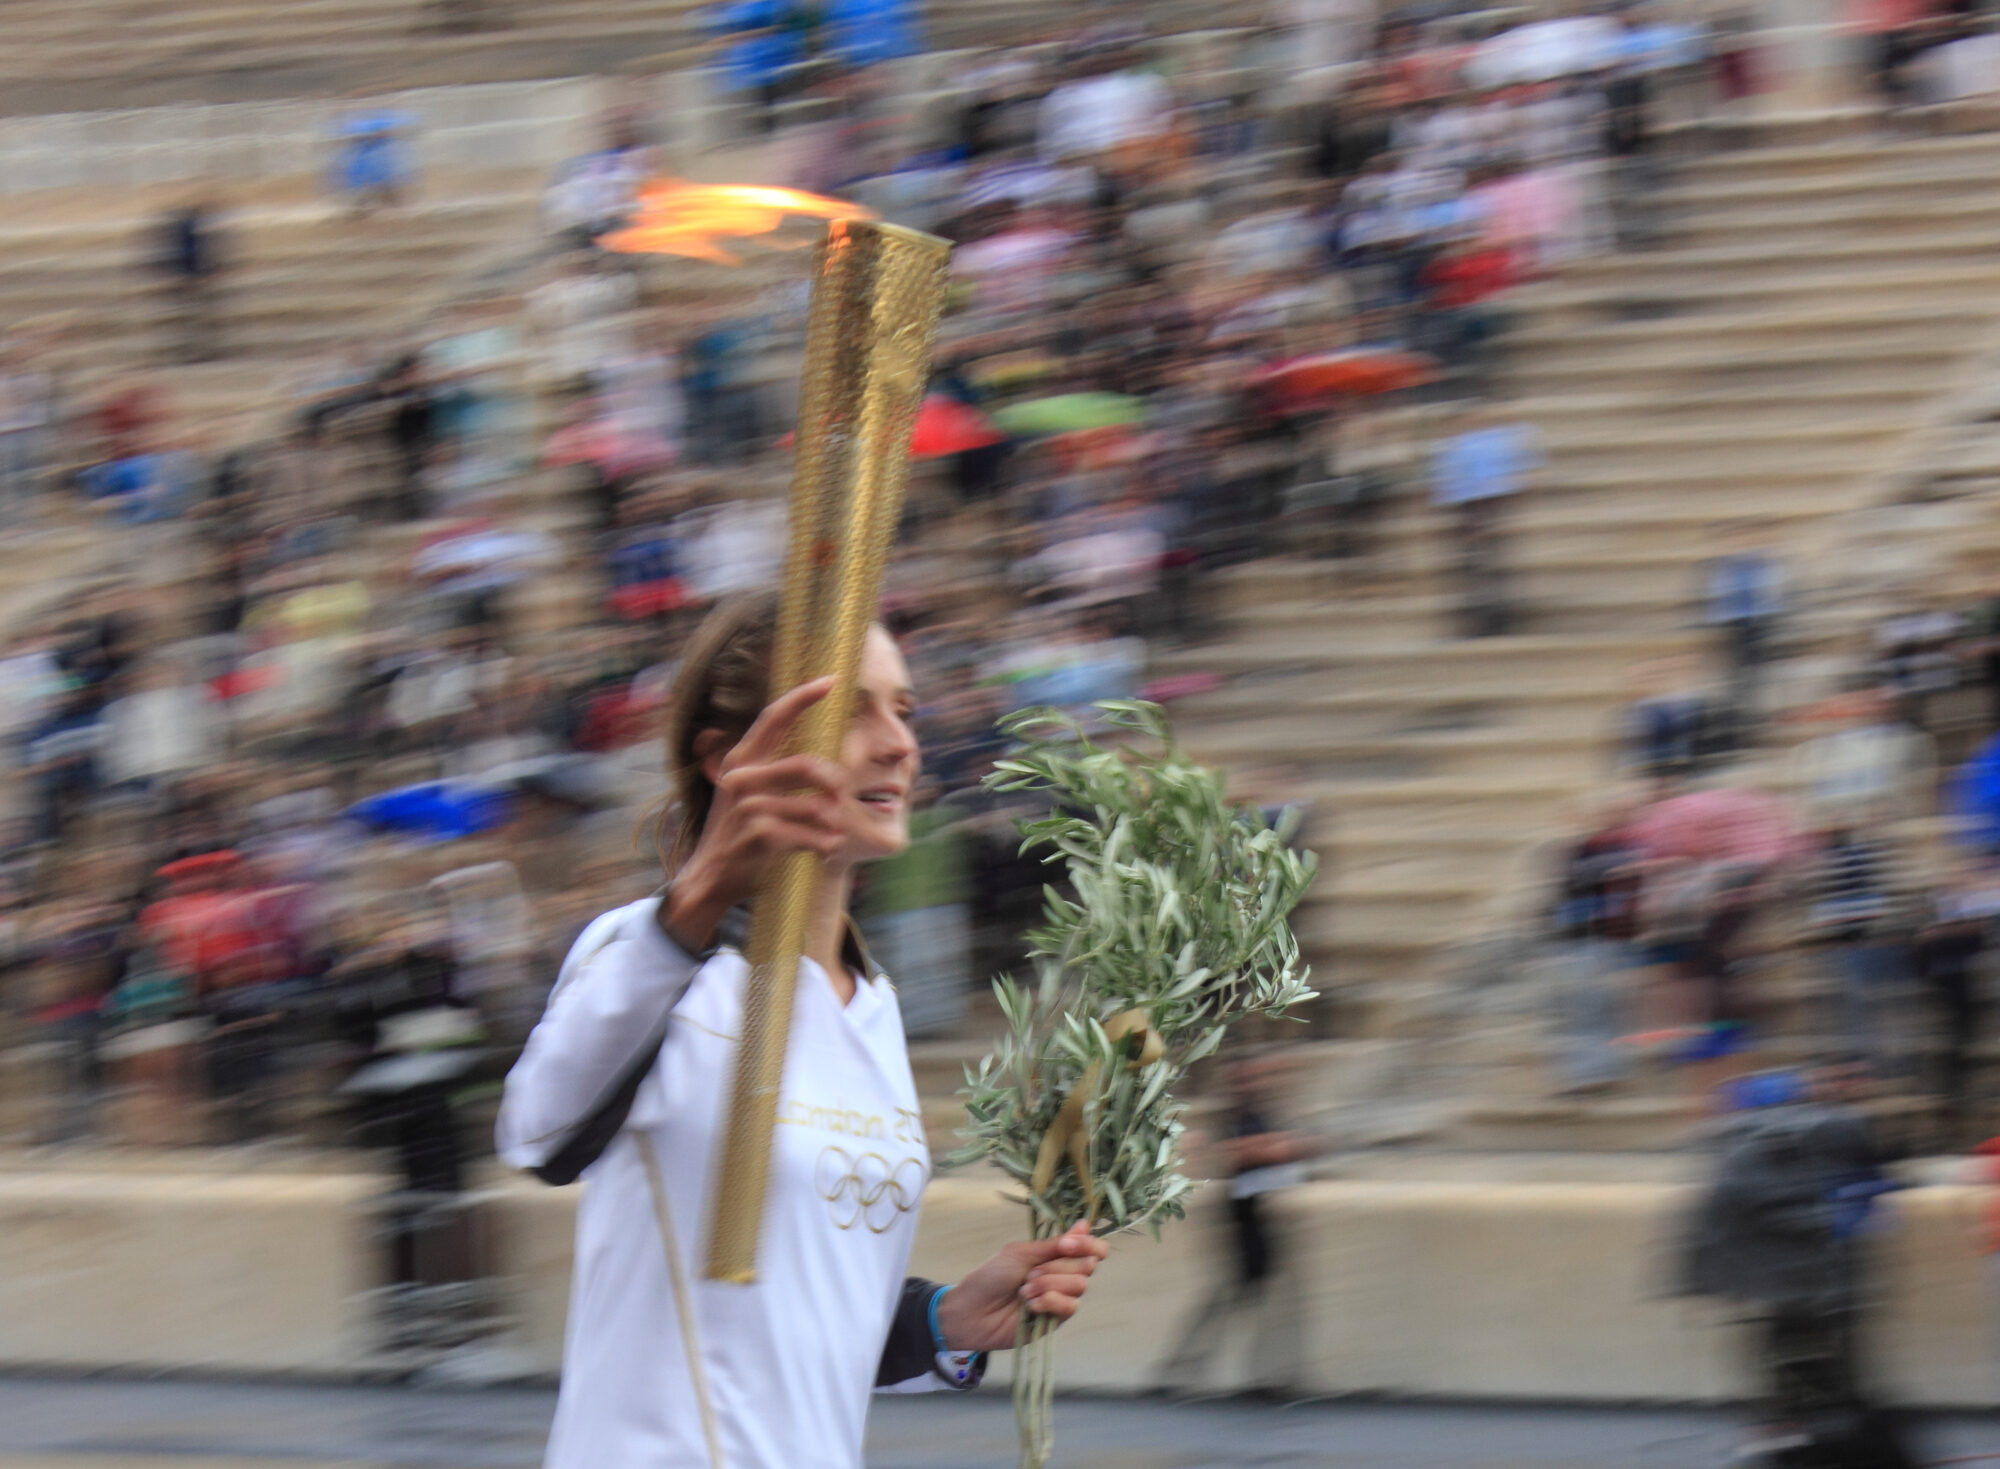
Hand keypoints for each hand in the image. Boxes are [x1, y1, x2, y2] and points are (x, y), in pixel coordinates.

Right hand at [662, 676, 846, 950]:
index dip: (803, 696)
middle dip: (834, 782)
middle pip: (807, 765)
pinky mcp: (759, 834)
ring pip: (815, 806)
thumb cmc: (741, 833)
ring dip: (832, 822)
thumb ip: (775, 771)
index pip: (773, 717)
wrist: (711, 877)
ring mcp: (749, 806)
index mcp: (741, 759)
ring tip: (831, 832)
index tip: (831, 680)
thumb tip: (822, 759)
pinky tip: (825, 849)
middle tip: (842, 795)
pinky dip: (825, 843)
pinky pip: (811, 834)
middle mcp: (741, 777)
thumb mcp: (749, 793)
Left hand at [935, 1221, 1109, 1352]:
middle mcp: (1063, 1275)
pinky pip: (1070, 1307)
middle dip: (1058, 1267)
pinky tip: (1030, 1306)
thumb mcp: (1022, 1253)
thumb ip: (1055, 1244)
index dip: (1088, 1245)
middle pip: (1087, 1266)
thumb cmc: (992, 1276)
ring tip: (1024, 1290)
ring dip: (1049, 1284)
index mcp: (1055, 1255)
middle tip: (1030, 1273)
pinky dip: (1050, 1302)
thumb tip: (1085, 1225)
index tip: (1066, 1245)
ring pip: (1080, 1286)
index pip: (1092, 1248)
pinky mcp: (1056, 1320)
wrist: (973, 1311)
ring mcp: (1061, 1298)